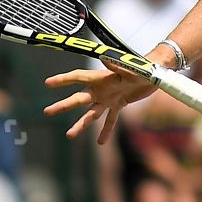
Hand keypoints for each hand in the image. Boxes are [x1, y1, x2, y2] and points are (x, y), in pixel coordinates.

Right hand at [44, 52, 163, 142]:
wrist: (154, 73)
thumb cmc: (142, 68)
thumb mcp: (130, 68)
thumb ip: (117, 66)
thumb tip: (105, 58)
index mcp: (100, 78)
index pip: (77, 77)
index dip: (62, 80)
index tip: (47, 83)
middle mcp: (101, 89)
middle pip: (78, 99)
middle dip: (63, 106)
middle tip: (47, 112)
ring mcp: (109, 98)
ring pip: (91, 114)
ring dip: (81, 124)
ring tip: (69, 135)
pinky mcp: (119, 104)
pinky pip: (110, 120)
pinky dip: (106, 131)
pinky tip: (101, 142)